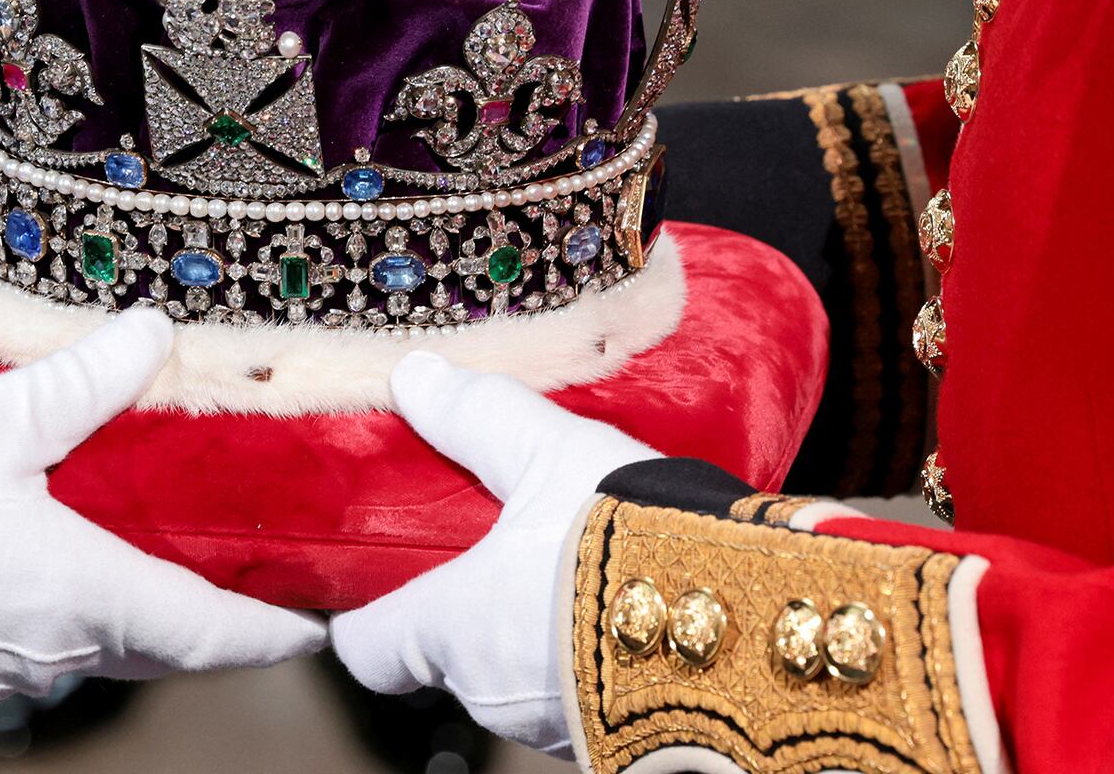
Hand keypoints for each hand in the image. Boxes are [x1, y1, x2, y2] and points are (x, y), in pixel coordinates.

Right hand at [0, 309, 324, 702]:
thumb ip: (83, 380)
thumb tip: (152, 331)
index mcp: (83, 595)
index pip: (210, 634)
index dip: (270, 633)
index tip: (313, 630)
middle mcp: (54, 646)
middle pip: (161, 647)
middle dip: (212, 623)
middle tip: (252, 586)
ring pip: (100, 646)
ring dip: (142, 614)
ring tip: (161, 558)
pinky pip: (41, 641)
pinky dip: (75, 610)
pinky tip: (58, 560)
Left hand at [330, 353, 657, 753]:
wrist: (751, 620)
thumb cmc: (628, 541)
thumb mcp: (549, 453)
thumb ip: (477, 416)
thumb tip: (413, 377)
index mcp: (451, 629)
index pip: (366, 651)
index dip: (362, 617)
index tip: (372, 583)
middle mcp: (491, 694)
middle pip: (443, 660)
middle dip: (461, 609)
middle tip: (490, 546)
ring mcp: (556, 726)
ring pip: (515, 679)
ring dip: (529, 631)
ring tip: (566, 563)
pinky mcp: (617, 736)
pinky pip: (578, 693)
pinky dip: (585, 654)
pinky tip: (619, 599)